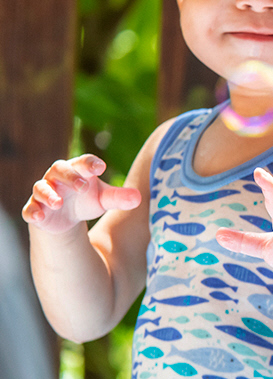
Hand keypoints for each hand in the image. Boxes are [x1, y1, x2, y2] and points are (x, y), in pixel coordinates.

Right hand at [23, 155, 140, 233]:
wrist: (65, 217)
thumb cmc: (86, 199)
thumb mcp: (104, 199)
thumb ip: (119, 197)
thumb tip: (138, 198)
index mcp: (77, 170)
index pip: (83, 161)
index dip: (90, 163)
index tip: (101, 167)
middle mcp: (58, 177)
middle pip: (60, 169)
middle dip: (70, 176)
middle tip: (82, 186)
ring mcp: (44, 192)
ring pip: (41, 188)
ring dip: (49, 194)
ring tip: (58, 203)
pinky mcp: (34, 208)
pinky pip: (29, 209)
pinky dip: (32, 211)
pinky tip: (38, 217)